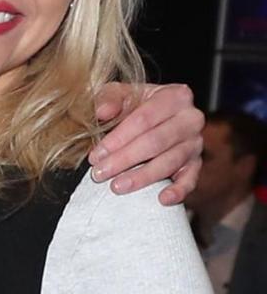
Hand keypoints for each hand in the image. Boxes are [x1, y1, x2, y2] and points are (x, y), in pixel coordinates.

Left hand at [91, 81, 200, 203]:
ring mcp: (196, 142)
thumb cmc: (132, 103)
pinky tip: (163, 199)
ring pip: (169, 162)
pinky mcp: (196, 163)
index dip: (118, 138)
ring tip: (117, 187)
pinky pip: (190, 179)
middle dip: (125, 160)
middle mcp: (191, 118)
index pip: (144, 119)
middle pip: (155, 142)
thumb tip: (103, 111)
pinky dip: (178, 190)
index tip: (96, 155)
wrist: (149, 117)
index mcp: (175, 96)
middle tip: (100, 174)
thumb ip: (109, 98)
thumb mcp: (118, 93)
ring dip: (142, 177)